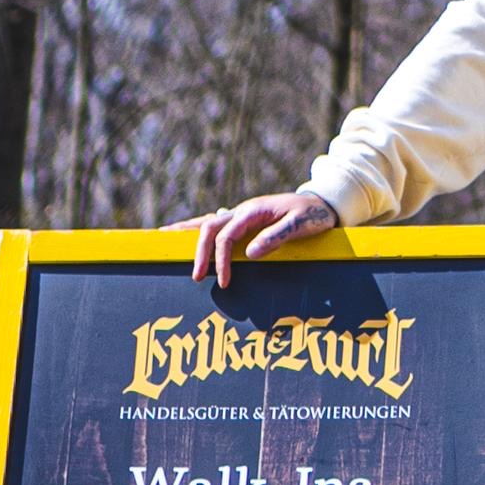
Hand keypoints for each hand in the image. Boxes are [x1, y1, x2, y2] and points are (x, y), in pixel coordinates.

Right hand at [195, 185, 344, 289]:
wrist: (322, 203)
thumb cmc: (313, 214)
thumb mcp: (301, 225)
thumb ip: (276, 236)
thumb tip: (251, 254)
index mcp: (253, 211)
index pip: (226, 236)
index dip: (221, 259)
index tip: (223, 282)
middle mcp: (242, 210)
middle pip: (209, 227)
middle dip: (200, 252)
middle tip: (195, 277)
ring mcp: (240, 214)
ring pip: (206, 221)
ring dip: (186, 232)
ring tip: (162, 239)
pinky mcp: (243, 220)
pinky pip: (214, 223)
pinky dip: (194, 228)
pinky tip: (181, 233)